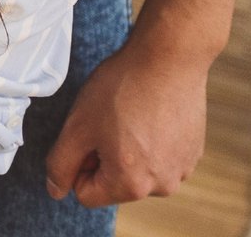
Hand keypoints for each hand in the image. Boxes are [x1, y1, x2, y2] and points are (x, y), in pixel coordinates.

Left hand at [42, 32, 211, 206]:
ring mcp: (182, 169)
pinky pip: (160, 156)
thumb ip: (61, 164)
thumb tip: (56, 190)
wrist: (168, 58)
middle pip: (114, 183)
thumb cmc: (121, 90)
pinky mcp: (194, 151)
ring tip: (131, 113)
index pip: (86, 193)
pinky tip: (150, 112)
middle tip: (108, 120)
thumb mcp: (77, 126)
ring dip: (128, 149)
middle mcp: (163, 186)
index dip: (78, 162)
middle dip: (104, 156)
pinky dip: (151, 140)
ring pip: (138, 169)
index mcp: (132, 185)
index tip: (87, 133)